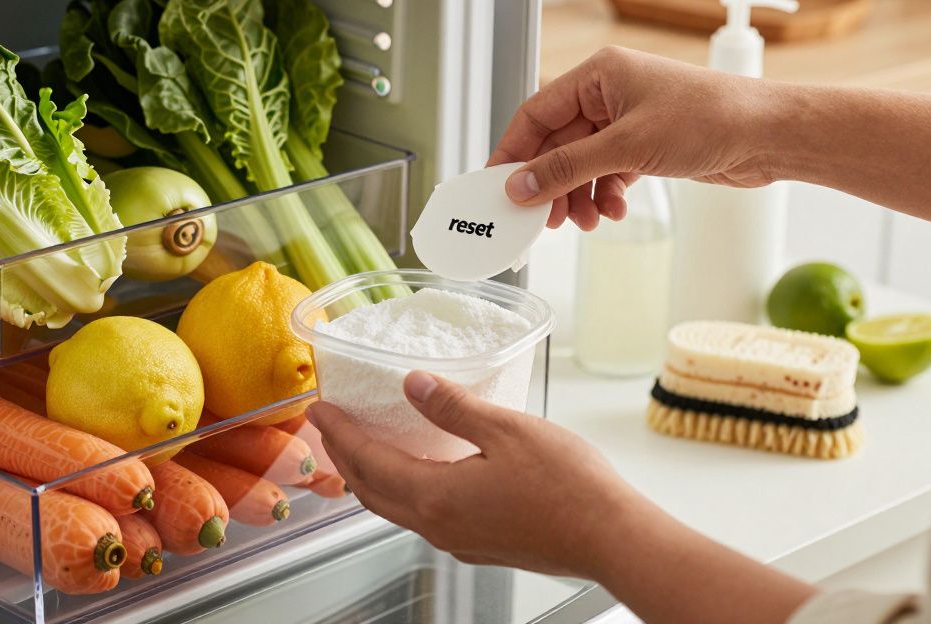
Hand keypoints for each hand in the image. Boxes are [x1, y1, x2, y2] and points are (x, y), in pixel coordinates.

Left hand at [305, 370, 627, 578]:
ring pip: (396, 508)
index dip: (339, 433)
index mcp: (435, 496)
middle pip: (371, 491)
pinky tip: (419, 471)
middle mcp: (438, 525)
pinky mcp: (480, 545)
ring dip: (372, 477)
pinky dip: (403, 489)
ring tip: (364, 447)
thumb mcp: (508, 429)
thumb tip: (413, 385)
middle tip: (331, 427)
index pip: (367, 462)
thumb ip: (454, 407)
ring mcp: (458, 540)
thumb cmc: (568, 487)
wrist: (611, 538)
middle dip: (345, 457)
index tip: (320, 409)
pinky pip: (423, 516)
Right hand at [489, 46, 780, 229]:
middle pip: (558, 143)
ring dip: (579, 196)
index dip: (513, 151)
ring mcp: (629, 120)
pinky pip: (608, 173)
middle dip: (551, 183)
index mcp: (599, 74)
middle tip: (541, 219)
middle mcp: (610, 93)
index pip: (536, 112)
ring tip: (586, 222)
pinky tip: (615, 211)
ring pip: (583, 164)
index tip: (497, 186)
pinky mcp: (647, 145)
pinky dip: (606, 195)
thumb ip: (567, 169)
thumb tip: (520, 186)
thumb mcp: (627, 147)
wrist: (769, 134)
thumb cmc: (710, 118)